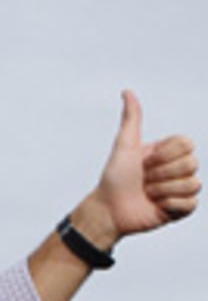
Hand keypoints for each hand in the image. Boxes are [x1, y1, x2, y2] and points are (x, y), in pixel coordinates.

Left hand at [92, 90, 199, 239]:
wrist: (108, 210)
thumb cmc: (114, 177)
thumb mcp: (124, 145)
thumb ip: (131, 119)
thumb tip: (127, 91)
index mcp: (169, 152)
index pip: (187, 144)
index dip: (163, 155)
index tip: (144, 162)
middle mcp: (178, 169)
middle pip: (191, 163)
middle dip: (160, 174)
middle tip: (144, 180)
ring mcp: (182, 189)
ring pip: (192, 184)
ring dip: (162, 191)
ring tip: (148, 194)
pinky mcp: (182, 209)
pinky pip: (190, 203)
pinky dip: (169, 205)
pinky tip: (156, 206)